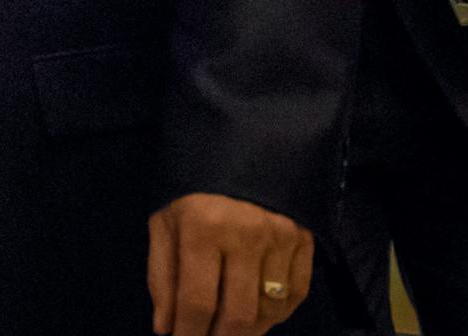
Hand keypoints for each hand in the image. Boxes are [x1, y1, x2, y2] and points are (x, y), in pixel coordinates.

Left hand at [148, 193, 312, 335]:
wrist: (242, 149)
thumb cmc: (194, 191)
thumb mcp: (165, 224)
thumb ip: (162, 277)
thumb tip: (165, 328)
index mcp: (203, 227)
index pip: (198, 301)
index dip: (189, 334)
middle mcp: (246, 234)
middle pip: (237, 315)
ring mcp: (281, 237)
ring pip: (269, 311)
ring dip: (248, 330)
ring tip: (228, 327)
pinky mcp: (306, 238)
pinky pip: (296, 296)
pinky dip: (276, 314)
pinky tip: (257, 312)